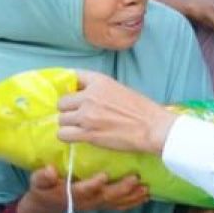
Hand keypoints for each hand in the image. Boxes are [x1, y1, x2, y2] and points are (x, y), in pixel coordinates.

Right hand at [17, 166, 149, 212]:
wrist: (47, 205)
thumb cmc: (43, 189)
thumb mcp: (37, 182)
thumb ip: (42, 177)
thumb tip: (50, 170)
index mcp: (69, 194)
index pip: (82, 190)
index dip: (92, 185)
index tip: (103, 176)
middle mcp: (85, 202)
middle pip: (105, 197)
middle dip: (121, 189)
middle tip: (135, 179)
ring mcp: (94, 205)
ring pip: (115, 203)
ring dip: (131, 197)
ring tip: (146, 189)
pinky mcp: (101, 205)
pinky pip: (118, 206)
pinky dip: (132, 202)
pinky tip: (145, 197)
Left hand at [58, 71, 177, 153]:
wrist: (152, 128)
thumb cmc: (141, 109)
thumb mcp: (118, 89)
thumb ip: (98, 90)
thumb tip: (81, 96)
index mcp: (99, 81)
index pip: (72, 76)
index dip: (69, 87)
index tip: (72, 95)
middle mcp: (89, 96)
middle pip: (62, 102)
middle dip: (68, 110)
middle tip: (78, 116)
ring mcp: (87, 115)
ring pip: (61, 119)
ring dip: (68, 125)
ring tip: (80, 128)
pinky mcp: (88, 134)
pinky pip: (63, 134)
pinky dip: (67, 136)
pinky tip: (77, 137)